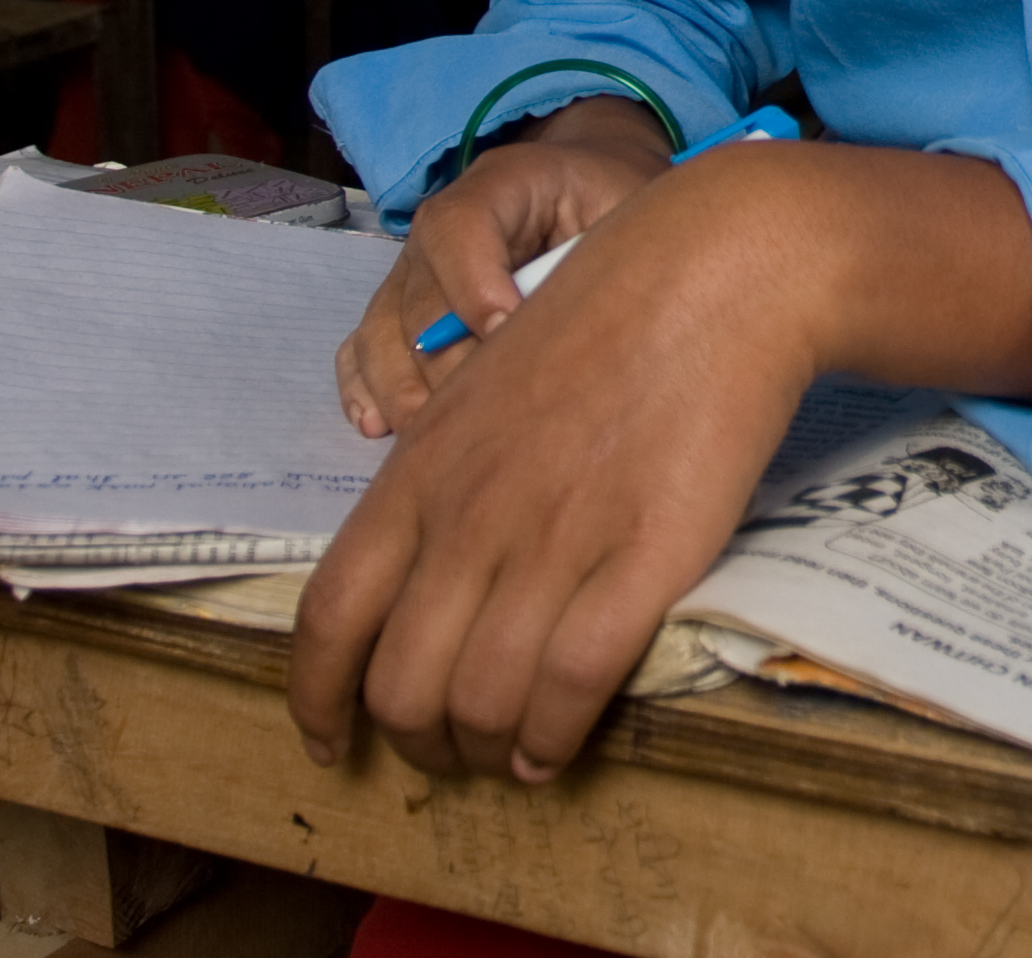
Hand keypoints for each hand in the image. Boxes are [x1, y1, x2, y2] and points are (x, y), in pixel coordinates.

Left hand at [290, 138, 1031, 781]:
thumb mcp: (485, 390)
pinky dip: (553, 738)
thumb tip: (425, 574)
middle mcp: (468, 518)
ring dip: (488, 752)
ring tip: (510, 758)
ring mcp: (553, 540)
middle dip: (417, 742)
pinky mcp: (640, 559)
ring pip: (482, 702)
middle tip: (450, 753)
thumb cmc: (604, 318)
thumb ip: (443, 480)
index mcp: (418, 472)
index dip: (317, 699)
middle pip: (401, 684)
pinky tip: (557, 748)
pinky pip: (569, 688)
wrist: (715, 272)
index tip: (330, 740)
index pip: (327, 618)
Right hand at [332, 95, 673, 436]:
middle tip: (496, 419)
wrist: (586, 182)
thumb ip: (605, 250)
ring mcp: (413, 270)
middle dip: (452, 366)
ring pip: (382, 334)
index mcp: (500, 184)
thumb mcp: (630, 202)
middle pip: (420, 301)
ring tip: (440, 441)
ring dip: (405, 391)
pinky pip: (364, 347)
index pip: (459, 228)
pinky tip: (379, 426)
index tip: (507, 338)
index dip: (474, 288)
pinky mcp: (401, 307)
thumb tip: (589, 329)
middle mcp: (440, 228)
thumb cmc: (612, 198)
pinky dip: (366, 388)